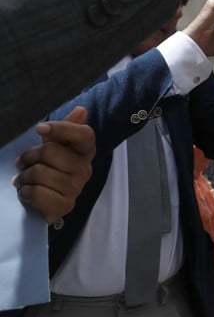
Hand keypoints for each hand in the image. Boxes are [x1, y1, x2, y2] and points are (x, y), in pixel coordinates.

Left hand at [13, 107, 94, 223]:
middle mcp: (85, 168)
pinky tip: (28, 192)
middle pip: (49, 152)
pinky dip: (25, 192)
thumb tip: (81, 110)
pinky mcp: (65, 205)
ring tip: (25, 179)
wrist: (47, 198)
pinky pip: (37, 193)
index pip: (84, 134)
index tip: (40, 128)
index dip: (62, 128)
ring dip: (24, 177)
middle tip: (24, 162)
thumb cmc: (50, 167)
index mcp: (85, 150)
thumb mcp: (55, 144)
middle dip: (28, 156)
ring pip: (39, 173)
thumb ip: (66, 127)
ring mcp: (76, 188)